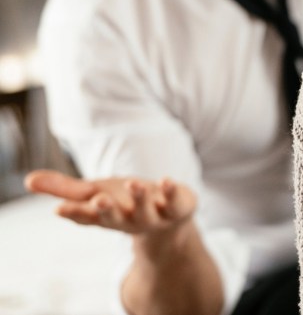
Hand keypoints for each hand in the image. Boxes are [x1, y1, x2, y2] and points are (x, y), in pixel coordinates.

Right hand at [24, 169, 195, 236]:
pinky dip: (171, 192)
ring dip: (139, 198)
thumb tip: (28, 180)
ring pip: (145, 212)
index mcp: (104, 216)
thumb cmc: (124, 203)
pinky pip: (175, 203)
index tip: (59, 209)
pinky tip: (166, 180)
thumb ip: (65, 189)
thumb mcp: (95, 193)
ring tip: (134, 184)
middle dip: (106, 210)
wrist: (170, 219)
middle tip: (98, 200)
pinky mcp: (177, 209)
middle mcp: (127, 219)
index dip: (74, 214)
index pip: (86, 217)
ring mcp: (154, 216)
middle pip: (114, 219)